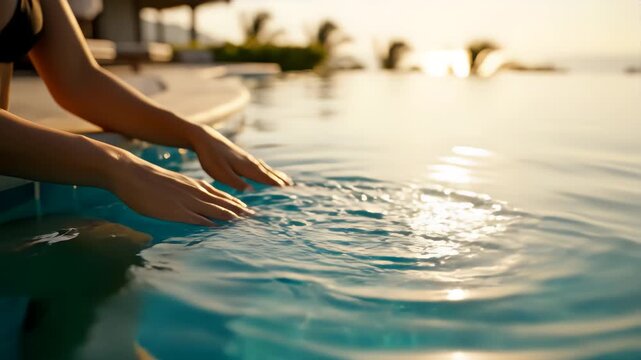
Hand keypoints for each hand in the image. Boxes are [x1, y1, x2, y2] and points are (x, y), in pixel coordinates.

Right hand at [108, 149, 252, 225]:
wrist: (131, 173)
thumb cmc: (149, 180)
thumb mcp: (174, 184)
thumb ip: (186, 192)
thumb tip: (193, 200)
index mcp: (194, 185)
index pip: (221, 195)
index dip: (236, 204)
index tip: (248, 210)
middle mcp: (194, 192)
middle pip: (222, 203)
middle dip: (240, 211)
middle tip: (255, 218)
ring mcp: (185, 201)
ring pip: (213, 209)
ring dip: (230, 217)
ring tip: (244, 223)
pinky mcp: (174, 210)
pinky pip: (194, 217)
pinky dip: (208, 222)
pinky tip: (218, 227)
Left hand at [189, 125, 292, 190]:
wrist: (204, 138)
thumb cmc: (210, 157)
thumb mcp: (220, 172)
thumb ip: (235, 182)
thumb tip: (251, 190)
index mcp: (246, 167)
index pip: (264, 177)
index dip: (275, 183)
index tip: (287, 190)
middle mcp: (249, 162)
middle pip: (268, 172)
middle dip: (279, 180)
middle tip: (292, 187)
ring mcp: (246, 158)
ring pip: (265, 168)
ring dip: (276, 174)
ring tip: (286, 180)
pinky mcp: (242, 156)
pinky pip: (259, 164)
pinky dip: (267, 168)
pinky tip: (267, 169)